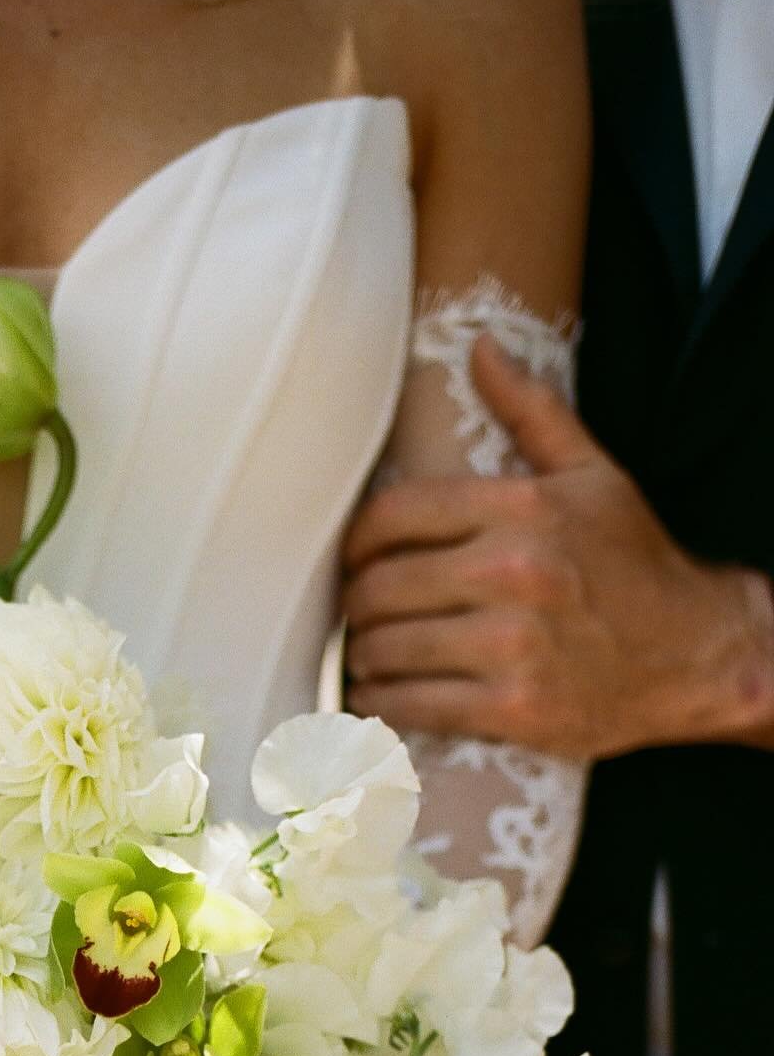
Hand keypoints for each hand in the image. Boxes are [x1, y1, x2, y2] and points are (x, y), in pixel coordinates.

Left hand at [342, 336, 773, 758]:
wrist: (699, 656)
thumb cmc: (634, 566)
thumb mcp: (593, 477)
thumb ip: (531, 411)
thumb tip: (479, 346)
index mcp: (522, 510)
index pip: (392, 517)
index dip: (356, 543)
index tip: (356, 560)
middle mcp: (514, 572)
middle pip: (377, 588)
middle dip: (358, 605)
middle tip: (363, 614)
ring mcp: (514, 646)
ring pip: (385, 649)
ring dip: (364, 657)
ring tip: (372, 655)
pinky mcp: (515, 709)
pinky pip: (410, 705)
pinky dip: (381, 704)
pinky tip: (384, 696)